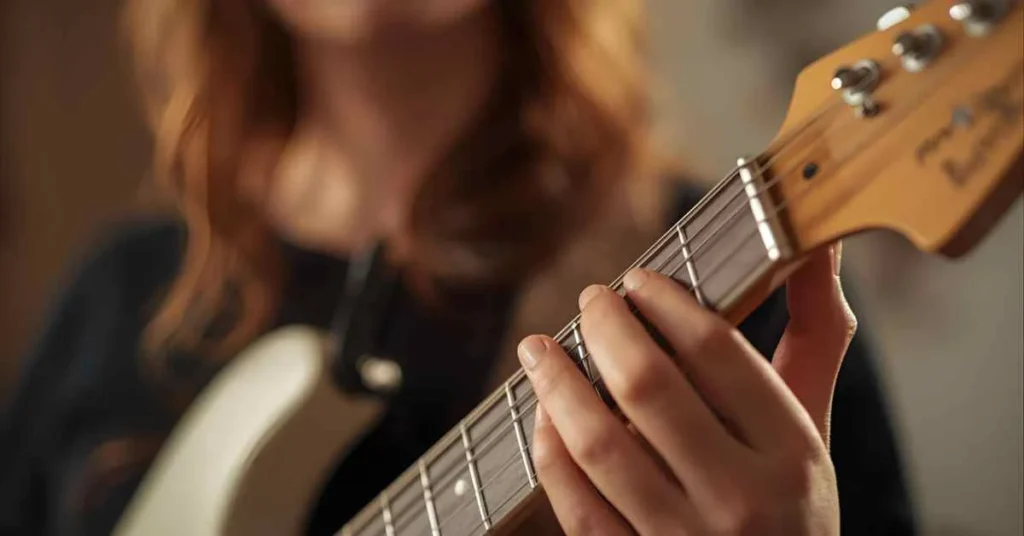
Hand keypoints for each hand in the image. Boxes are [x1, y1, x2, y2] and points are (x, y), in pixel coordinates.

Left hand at [518, 244, 854, 534]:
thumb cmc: (789, 500)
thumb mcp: (813, 425)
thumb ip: (816, 335)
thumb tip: (819, 244)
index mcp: (792, 451)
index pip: (717, 352)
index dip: (665, 301)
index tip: (637, 279)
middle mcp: (742, 498)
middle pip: (649, 386)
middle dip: (606, 328)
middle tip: (590, 300)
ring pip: (600, 446)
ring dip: (558, 384)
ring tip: (539, 347)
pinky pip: (577, 506)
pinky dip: (551, 454)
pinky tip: (545, 415)